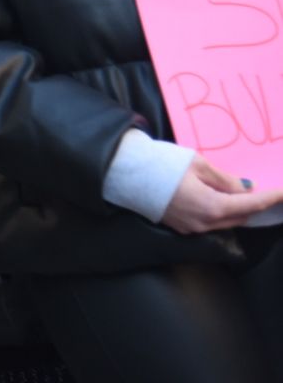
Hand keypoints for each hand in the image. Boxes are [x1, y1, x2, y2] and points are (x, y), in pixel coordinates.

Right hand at [162, 156, 282, 233]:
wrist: (126, 173)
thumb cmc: (162, 164)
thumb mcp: (198, 164)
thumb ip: (225, 179)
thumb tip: (244, 189)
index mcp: (211, 207)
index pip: (250, 206)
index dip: (270, 199)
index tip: (282, 193)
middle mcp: (204, 224)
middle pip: (240, 218)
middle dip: (254, 207)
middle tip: (265, 194)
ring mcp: (191, 229)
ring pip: (225, 223)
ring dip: (237, 211)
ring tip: (242, 196)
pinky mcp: (180, 228)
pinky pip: (209, 224)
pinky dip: (220, 214)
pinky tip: (220, 201)